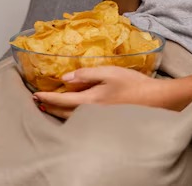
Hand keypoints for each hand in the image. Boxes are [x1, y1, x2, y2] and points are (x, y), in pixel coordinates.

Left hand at [33, 66, 172, 119]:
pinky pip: (82, 118)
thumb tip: (65, 78)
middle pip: (64, 113)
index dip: (48, 98)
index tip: (36, 95)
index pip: (62, 101)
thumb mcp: (109, 72)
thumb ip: (86, 74)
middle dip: (49, 108)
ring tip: (50, 107)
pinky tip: (72, 109)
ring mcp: (99, 119)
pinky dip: (71, 114)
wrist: (155, 100)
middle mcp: (92, 113)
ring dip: (59, 112)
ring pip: (72, 118)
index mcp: (91, 100)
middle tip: (38, 102)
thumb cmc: (133, 84)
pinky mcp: (105, 119)